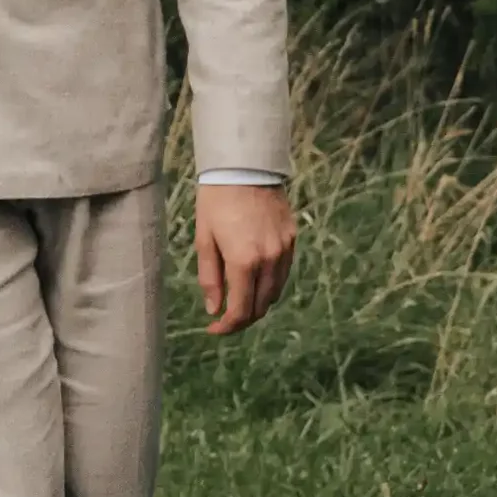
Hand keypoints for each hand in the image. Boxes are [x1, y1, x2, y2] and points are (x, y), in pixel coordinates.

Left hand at [194, 181, 295, 334]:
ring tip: (239, 300)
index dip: (227, 327)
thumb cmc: (216, 201)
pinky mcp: (292, 239)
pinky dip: (270, 284)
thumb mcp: (205, 239)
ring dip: (258, 303)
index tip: (214, 329)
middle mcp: (269, 260)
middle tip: (225, 319)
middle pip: (261, 306)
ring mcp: (284, 250)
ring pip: (275, 292)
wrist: (244, 167)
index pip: (240, 310)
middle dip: (242, 318)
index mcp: (244, 261)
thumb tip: (214, 308)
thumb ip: (210, 278)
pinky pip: (283, 272)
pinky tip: (255, 280)